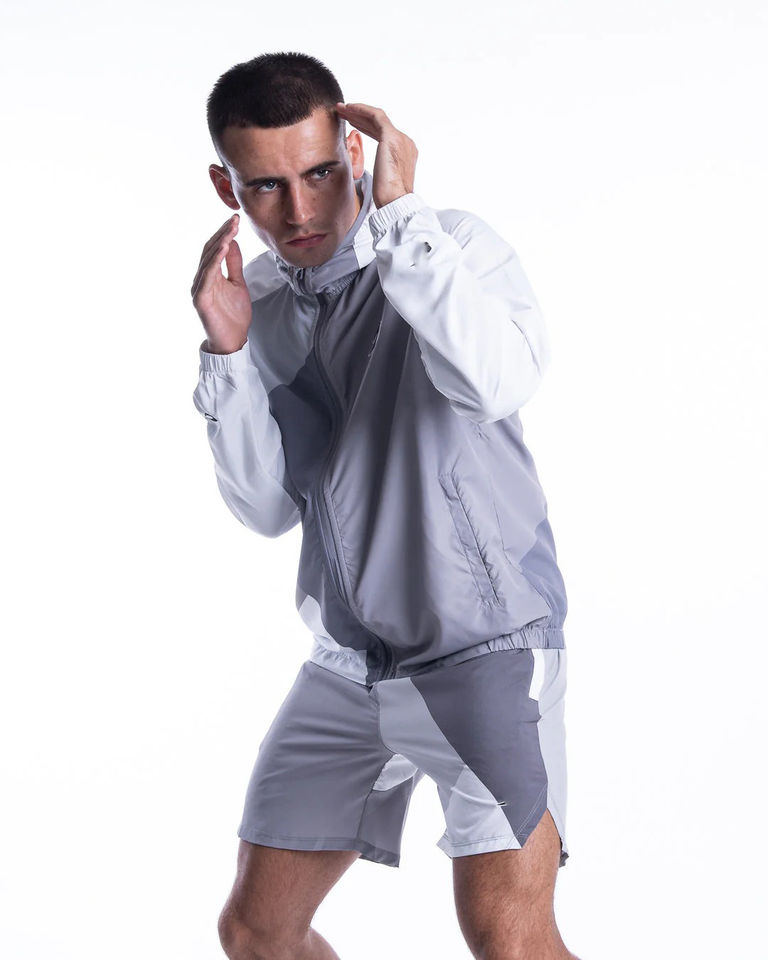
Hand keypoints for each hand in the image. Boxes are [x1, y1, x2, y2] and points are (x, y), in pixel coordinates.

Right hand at [191, 213, 251, 353]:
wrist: (232, 341)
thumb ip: (234, 265)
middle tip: (234, 220)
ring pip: (208, 261)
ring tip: (230, 230)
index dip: (224, 234)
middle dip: (222, 234)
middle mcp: (201, 279)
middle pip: (209, 251)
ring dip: (220, 243)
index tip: (235, 220)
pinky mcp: (201, 299)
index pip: (215, 249)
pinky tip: (224, 248)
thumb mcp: (238, 284)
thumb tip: (233, 242)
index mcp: (210, 275)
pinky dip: (215, 261)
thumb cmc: (233, 316)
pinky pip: (207, 276)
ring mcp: (199, 289)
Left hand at [335, 102, 417, 208]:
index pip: (383, 134)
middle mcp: (405, 142)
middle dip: (360, 117)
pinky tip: (348, 108)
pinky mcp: (391, 137)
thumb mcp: (385, 181)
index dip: (366, 127)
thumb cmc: (388, 199)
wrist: (396, 202)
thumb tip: (375, 173)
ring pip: (376, 117)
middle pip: (379, 124)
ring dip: (357, 111)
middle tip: (344, 112)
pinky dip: (361, 110)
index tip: (352, 123)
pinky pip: (375, 116)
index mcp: (405, 152)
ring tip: (341, 108)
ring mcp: (400, 138)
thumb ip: (382, 169)